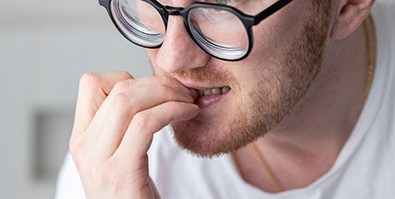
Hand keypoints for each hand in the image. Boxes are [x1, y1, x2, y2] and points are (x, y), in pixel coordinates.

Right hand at [69, 71, 198, 198]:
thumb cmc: (132, 191)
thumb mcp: (118, 153)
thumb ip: (123, 124)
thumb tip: (152, 90)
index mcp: (83, 137)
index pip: (92, 83)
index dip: (127, 77)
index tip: (153, 90)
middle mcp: (84, 145)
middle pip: (117, 88)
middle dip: (157, 83)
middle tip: (182, 91)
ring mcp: (99, 159)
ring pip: (128, 101)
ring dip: (167, 94)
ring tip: (187, 102)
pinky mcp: (120, 172)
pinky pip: (146, 124)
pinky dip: (172, 111)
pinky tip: (187, 114)